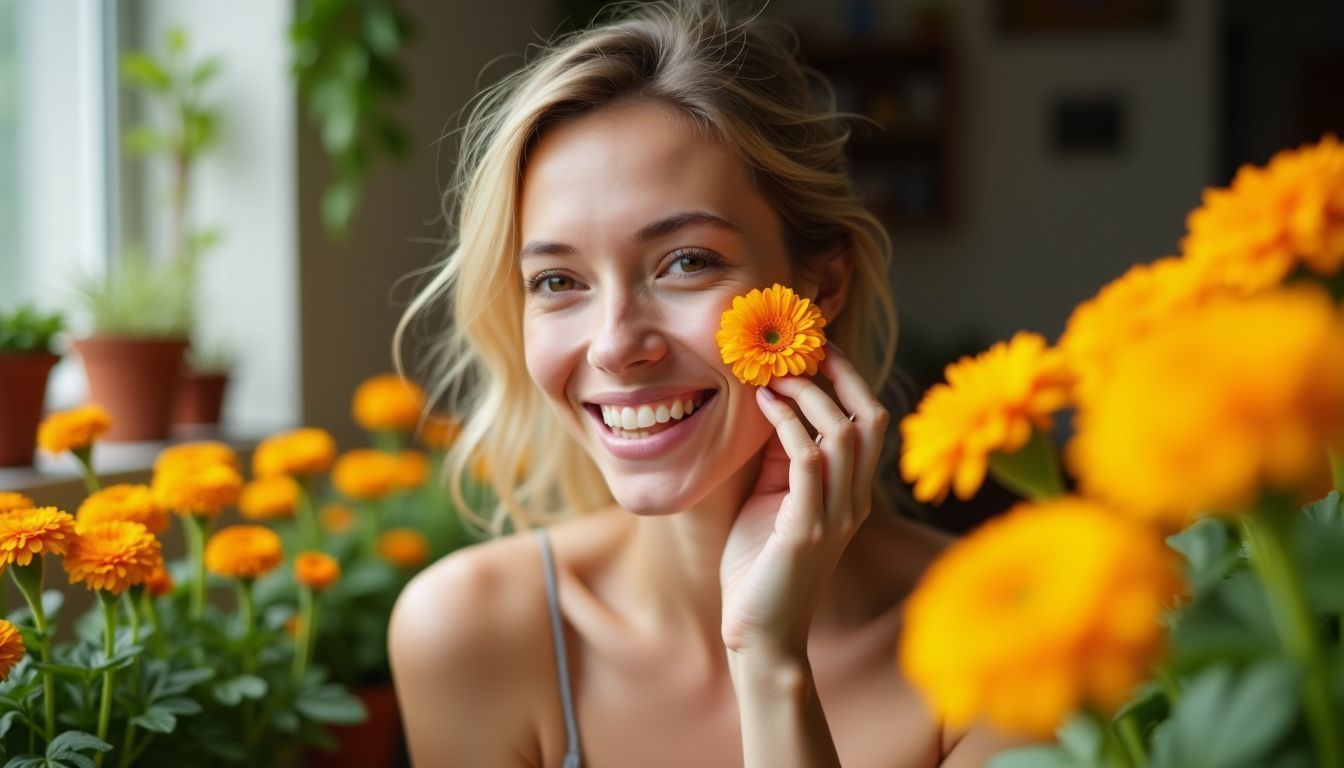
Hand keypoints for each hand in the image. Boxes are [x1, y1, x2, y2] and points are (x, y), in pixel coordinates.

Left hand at [719, 348, 889, 658]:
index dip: (848, 378)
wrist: (759, 633)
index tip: (815, 346)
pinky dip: (789, 425)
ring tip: (772, 377)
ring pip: (843, 434)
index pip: (870, 421)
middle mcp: (854, 500)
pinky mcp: (806, 531)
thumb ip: (780, 455)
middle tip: (797, 349)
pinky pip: (809, 462)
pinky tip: (765, 408)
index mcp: (852, 492)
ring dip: (807, 396)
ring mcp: (836, 516)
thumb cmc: (760, 564)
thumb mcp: (772, 496)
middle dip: (837, 375)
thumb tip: (771, 399)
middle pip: (869, 418)